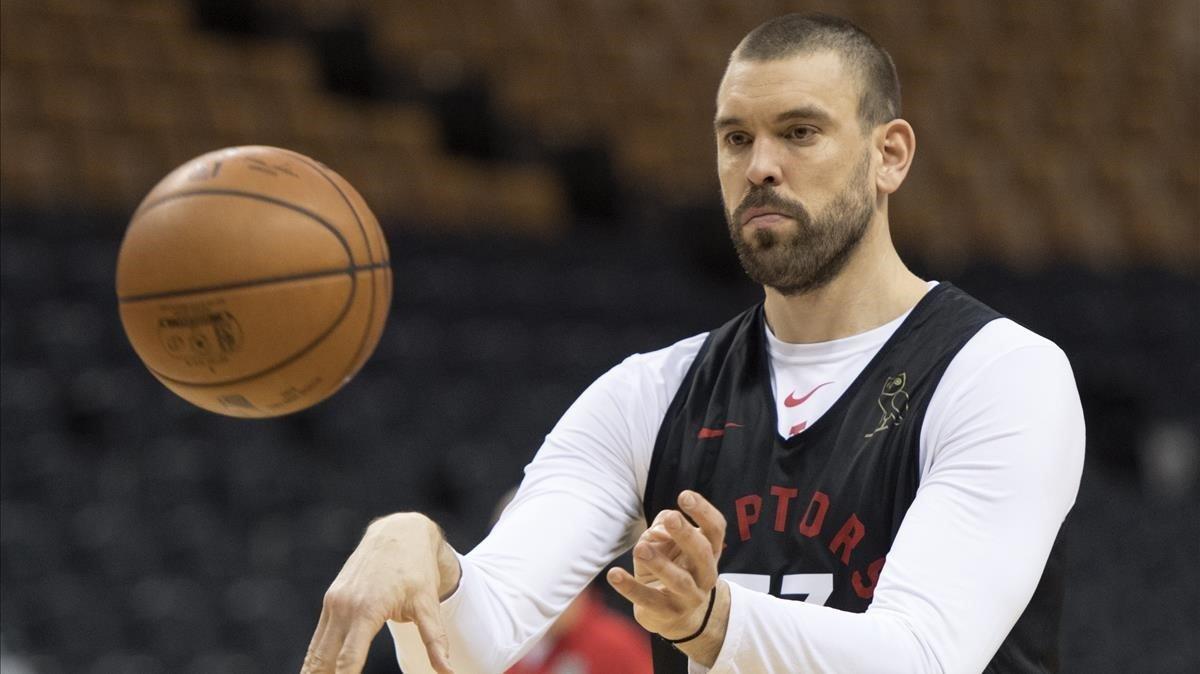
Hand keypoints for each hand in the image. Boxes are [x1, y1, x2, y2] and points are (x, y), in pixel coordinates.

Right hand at [301, 513, 460, 673]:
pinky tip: (315, 673)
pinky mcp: (331, 600)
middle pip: (325, 659)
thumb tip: (449, 672)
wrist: (399, 533)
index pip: (347, 659)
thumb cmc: (417, 570)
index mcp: (366, 610)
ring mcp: (334, 603)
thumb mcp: (429, 604)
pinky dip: (314, 659)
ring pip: (316, 650)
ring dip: (314, 672)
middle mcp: (344, 607)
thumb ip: (435, 641)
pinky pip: (319, 638)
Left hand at [606, 490, 725, 640]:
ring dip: (660, 563)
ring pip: (679, 580)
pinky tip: (614, 575)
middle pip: (702, 552)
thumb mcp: (667, 542)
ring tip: (640, 548)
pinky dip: (630, 587)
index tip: (684, 496)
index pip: (715, 528)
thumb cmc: (671, 565)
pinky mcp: (668, 612)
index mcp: (709, 551)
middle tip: (671, 517)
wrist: (673, 614)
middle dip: (686, 534)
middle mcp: (706, 573)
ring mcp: (690, 596)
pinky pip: (649, 600)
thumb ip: (663, 527)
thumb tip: (659, 532)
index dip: (703, 511)